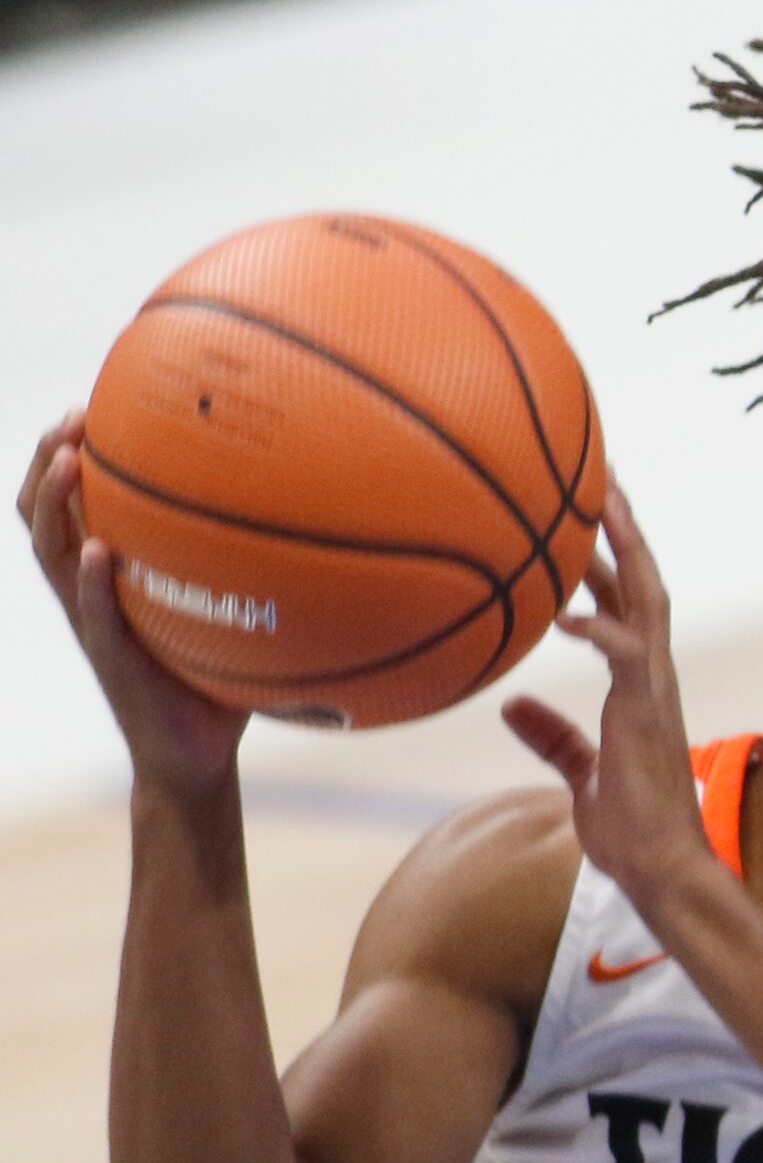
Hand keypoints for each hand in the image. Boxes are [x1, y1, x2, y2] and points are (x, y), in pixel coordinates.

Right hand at [18, 414, 248, 795]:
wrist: (197, 757)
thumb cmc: (219, 680)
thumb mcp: (229, 613)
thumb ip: (250, 571)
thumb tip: (321, 519)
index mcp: (111, 575)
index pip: (69, 505)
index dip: (65, 454)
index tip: (88, 405)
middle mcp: (91, 592)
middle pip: (41, 513)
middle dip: (46, 460)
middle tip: (70, 417)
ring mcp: (94, 624)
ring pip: (51, 553)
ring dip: (54, 504)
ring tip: (66, 461)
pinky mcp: (112, 661)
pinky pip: (94, 616)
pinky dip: (95, 585)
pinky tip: (99, 553)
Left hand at [502, 486, 710, 900]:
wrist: (661, 867)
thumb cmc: (629, 828)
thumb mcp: (578, 772)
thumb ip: (552, 735)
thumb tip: (512, 704)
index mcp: (637, 683)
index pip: (628, 604)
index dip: (611, 556)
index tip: (592, 508)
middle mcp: (652, 674)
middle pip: (644, 582)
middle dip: (624, 528)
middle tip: (602, 475)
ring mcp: (654, 688)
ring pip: (647, 600)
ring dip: (623, 551)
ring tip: (598, 503)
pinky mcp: (646, 710)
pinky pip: (626, 654)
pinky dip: (597, 628)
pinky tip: (562, 612)